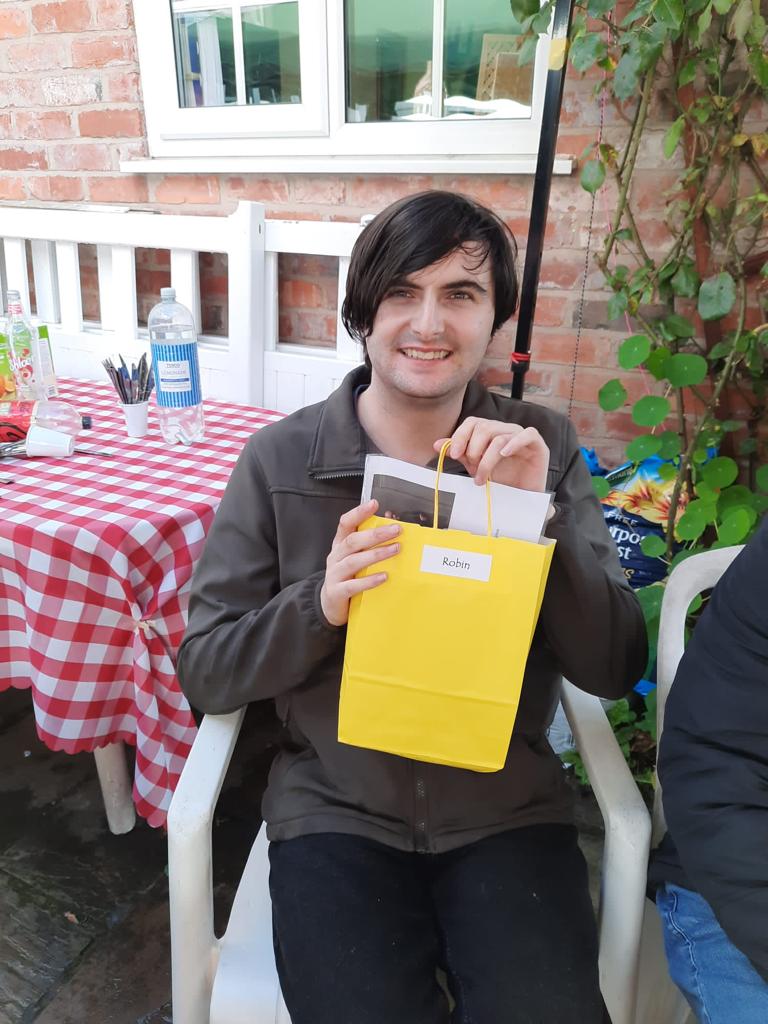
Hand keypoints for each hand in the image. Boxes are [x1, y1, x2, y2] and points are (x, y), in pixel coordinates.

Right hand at [320, 500, 400, 625]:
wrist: (330, 604)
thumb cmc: (348, 576)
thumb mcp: (356, 557)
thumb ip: (370, 543)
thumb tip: (392, 524)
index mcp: (340, 545)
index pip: (345, 524)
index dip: (359, 513)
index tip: (374, 504)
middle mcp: (336, 557)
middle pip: (353, 541)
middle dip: (375, 534)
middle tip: (396, 530)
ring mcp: (335, 574)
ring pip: (354, 561)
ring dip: (376, 554)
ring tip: (395, 549)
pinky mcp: (337, 592)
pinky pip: (353, 585)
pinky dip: (369, 580)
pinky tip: (384, 576)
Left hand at [435, 417, 549, 491]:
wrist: (520, 501)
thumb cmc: (500, 482)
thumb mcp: (475, 467)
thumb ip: (459, 454)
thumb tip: (437, 444)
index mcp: (490, 432)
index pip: (473, 422)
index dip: (461, 436)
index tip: (454, 455)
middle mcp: (505, 430)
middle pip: (484, 427)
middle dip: (473, 449)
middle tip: (471, 469)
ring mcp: (522, 436)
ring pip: (500, 437)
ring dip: (487, 459)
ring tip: (482, 478)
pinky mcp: (537, 445)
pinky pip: (528, 434)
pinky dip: (514, 443)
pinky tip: (503, 455)